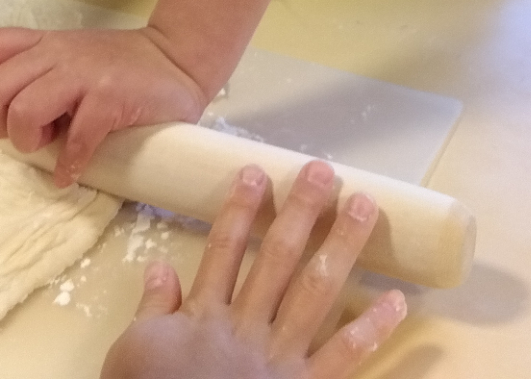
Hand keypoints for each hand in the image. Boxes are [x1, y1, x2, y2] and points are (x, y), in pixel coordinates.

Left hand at [0, 26, 209, 186]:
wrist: (178, 60)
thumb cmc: (122, 67)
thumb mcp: (74, 57)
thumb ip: (42, 74)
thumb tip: (9, 120)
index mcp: (45, 44)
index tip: (2, 108)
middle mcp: (58, 53)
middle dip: (0, 123)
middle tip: (27, 135)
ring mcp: (84, 74)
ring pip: (24, 109)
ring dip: (31, 140)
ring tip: (50, 147)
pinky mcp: (110, 97)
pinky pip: (74, 138)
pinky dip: (69, 164)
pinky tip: (72, 172)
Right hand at [101, 161, 406, 378]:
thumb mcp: (133, 353)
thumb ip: (152, 309)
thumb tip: (160, 265)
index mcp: (203, 317)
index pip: (224, 251)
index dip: (240, 210)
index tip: (257, 172)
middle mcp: (245, 329)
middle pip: (277, 260)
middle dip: (301, 212)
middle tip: (323, 171)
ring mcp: (278, 360)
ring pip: (315, 292)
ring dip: (341, 247)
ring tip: (364, 206)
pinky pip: (342, 357)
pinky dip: (372, 330)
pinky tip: (397, 302)